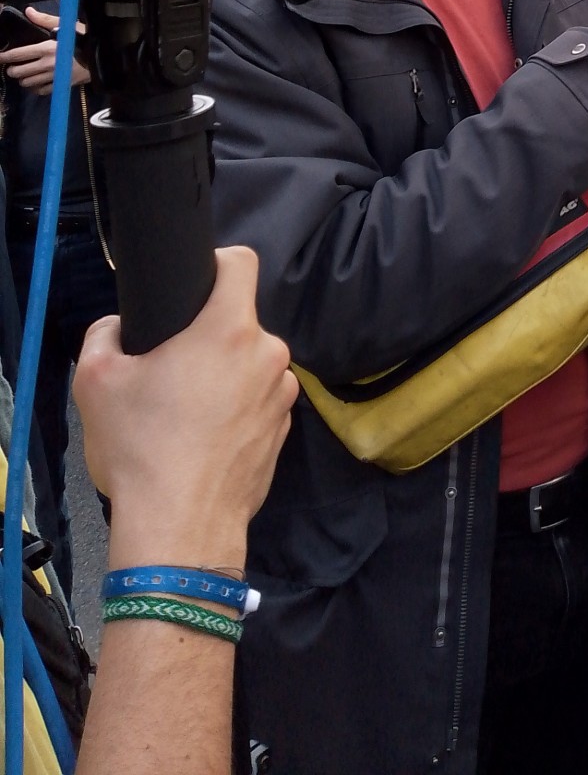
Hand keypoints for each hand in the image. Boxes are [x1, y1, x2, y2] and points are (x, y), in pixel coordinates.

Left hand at [0, 9, 89, 93]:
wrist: (103, 58)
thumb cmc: (85, 39)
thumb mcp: (67, 26)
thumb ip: (45, 20)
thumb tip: (28, 11)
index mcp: (46, 48)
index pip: (18, 54)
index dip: (4, 56)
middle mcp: (46, 65)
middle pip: (18, 72)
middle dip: (12, 69)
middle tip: (13, 66)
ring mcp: (53, 78)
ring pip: (26, 83)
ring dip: (22, 79)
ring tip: (24, 74)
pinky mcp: (60, 87)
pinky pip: (40, 91)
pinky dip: (34, 88)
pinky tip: (35, 83)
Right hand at [74, 246, 297, 571]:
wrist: (179, 529)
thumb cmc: (142, 451)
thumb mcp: (97, 381)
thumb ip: (106, 334)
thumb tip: (119, 327)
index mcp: (229, 330)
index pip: (241, 263)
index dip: (216, 266)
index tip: (195, 287)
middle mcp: (268, 354)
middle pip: (239, 322)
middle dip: (208, 337)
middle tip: (171, 369)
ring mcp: (281, 395)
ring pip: (250, 364)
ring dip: (225, 376)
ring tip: (185, 412)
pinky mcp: (284, 431)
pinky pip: (258, 401)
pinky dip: (237, 411)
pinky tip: (204, 439)